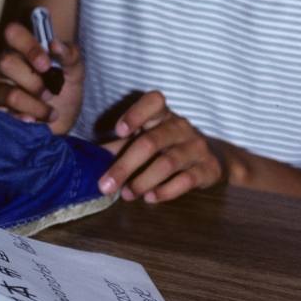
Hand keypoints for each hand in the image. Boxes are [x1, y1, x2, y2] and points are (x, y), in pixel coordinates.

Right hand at [0, 21, 83, 134]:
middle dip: (34, 82)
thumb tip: (55, 45)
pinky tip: (34, 121)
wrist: (62, 122)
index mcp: (20, 49)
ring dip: (35, 106)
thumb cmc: (64, 90)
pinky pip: (4, 115)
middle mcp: (1, 65)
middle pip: (6, 62)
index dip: (29, 47)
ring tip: (49, 112)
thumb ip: (70, 54)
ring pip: (8, 93)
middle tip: (51, 92)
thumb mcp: (75, 70)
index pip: (13, 33)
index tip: (46, 65)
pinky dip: (26, 119)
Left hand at [98, 90, 222, 202]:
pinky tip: (151, 197)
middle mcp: (180, 126)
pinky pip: (186, 180)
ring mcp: (196, 146)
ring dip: (143, 181)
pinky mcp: (208, 167)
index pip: (154, 102)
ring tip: (127, 195)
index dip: (136, 114)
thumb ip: (121, 148)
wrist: (212, 158)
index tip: (119, 131)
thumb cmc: (169, 147)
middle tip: (106, 186)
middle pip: (151, 142)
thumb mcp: (147, 140)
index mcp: (163, 115)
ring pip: (167, 163)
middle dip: (125, 166)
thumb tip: (88, 158)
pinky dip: (166, 191)